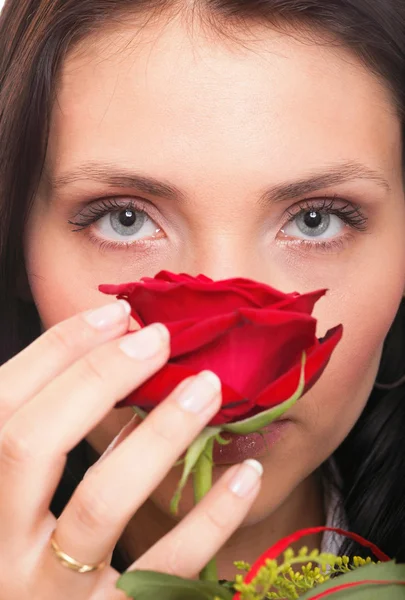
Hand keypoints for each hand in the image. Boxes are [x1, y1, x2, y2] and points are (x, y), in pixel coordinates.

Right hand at [0, 301, 261, 599]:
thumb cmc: (34, 553)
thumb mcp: (22, 494)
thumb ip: (53, 435)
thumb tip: (114, 355)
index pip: (0, 406)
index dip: (55, 350)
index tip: (116, 314)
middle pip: (30, 444)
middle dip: (96, 377)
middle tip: (158, 338)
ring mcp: (47, 593)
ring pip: (99, 503)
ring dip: (157, 432)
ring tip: (205, 387)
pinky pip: (164, 571)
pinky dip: (210, 518)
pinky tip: (247, 475)